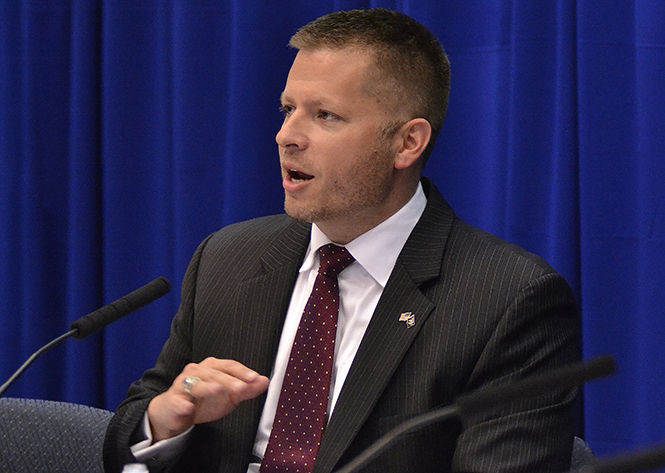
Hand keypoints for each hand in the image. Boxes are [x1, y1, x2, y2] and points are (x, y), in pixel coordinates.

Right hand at [147, 358, 269, 440]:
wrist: (175, 413)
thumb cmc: (204, 400)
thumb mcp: (229, 396)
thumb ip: (247, 389)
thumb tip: (265, 381)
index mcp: (212, 367)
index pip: (229, 366)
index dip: (242, 371)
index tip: (255, 378)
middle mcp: (197, 372)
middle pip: (214, 374)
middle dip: (229, 381)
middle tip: (242, 388)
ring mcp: (183, 385)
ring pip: (196, 384)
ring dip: (207, 387)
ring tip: (218, 390)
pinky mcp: (172, 401)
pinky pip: (177, 402)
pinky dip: (182, 404)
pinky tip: (188, 408)